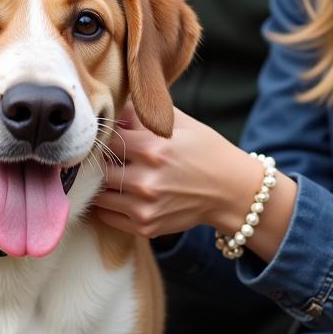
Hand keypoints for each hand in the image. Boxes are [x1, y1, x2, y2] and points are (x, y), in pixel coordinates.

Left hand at [94, 101, 248, 237]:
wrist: (231, 191)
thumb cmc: (206, 151)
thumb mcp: (179, 124)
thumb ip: (144, 114)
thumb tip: (114, 107)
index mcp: (153, 149)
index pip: (107, 139)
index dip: (107, 136)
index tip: (110, 136)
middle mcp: (146, 180)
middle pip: (101, 168)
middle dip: (104, 161)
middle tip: (110, 157)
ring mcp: (145, 207)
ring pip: (101, 194)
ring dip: (105, 184)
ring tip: (115, 175)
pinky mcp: (146, 226)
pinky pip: (108, 216)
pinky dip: (109, 205)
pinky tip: (120, 194)